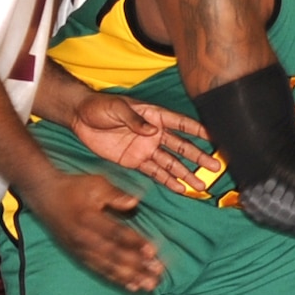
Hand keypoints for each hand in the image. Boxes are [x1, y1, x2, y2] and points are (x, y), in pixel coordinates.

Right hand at [23, 170, 165, 292]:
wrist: (43, 196)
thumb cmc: (72, 188)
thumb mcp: (94, 184)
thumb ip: (115, 194)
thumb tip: (135, 202)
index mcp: (87, 218)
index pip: (114, 233)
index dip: (133, 242)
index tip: (152, 251)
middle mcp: (83, 238)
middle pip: (113, 255)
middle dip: (137, 266)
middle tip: (157, 274)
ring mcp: (79, 249)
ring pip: (107, 267)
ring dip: (129, 277)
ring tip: (149, 285)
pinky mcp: (77, 256)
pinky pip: (98, 270)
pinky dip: (115, 279)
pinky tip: (131, 286)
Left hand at [69, 95, 222, 195]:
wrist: (79, 118)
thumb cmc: (99, 107)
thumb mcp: (116, 108)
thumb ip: (135, 120)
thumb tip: (152, 131)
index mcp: (154, 116)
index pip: (180, 124)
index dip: (198, 130)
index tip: (215, 138)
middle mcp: (154, 133)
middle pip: (181, 146)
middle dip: (198, 156)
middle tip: (215, 166)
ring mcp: (145, 148)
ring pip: (170, 162)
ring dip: (186, 173)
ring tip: (201, 184)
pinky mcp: (134, 161)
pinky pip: (154, 172)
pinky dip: (167, 181)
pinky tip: (180, 188)